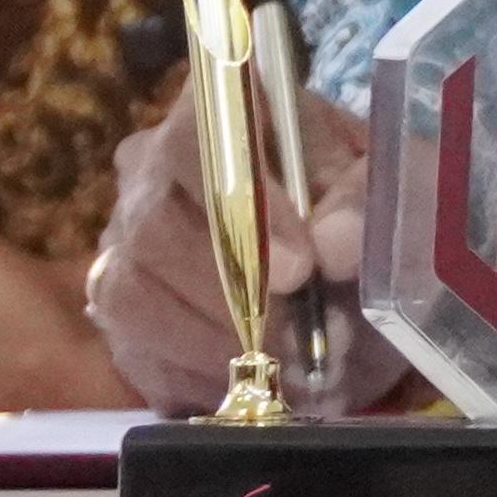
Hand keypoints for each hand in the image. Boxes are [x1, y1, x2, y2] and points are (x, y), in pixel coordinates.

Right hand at [83, 92, 406, 413]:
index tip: (300, 269)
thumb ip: (364, 205)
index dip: (246, 205)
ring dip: (210, 343)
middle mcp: (149, 169)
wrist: (336, 260)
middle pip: (155, 226)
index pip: (203, 135)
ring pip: (132, 295)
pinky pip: (133, 352)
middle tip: (295, 336)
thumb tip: (336, 246)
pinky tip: (248, 386)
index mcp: (220, 111)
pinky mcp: (116, 314)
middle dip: (231, 293)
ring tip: (279, 368)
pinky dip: (195, 378)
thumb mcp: (380, 186)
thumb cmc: (352, 203)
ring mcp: (121, 241)